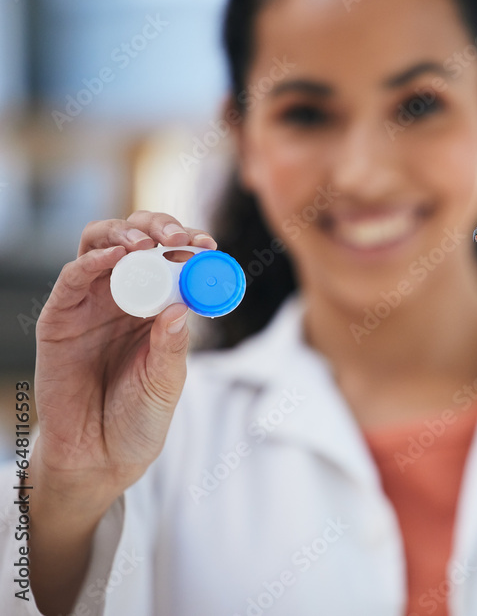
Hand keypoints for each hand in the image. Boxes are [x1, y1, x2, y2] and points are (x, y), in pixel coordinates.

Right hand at [32, 210, 216, 509]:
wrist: (98, 456)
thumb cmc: (139, 416)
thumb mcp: (166, 380)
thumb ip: (172, 345)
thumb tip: (180, 306)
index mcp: (157, 306)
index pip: (172, 259)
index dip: (188, 244)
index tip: (208, 244)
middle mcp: (124, 297)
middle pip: (136, 240)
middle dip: (158, 228)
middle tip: (179, 237)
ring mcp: (90, 304)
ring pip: (101, 245)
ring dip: (125, 234)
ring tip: (146, 243)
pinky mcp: (59, 317)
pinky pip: (72, 277)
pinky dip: (92, 259)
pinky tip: (115, 257)